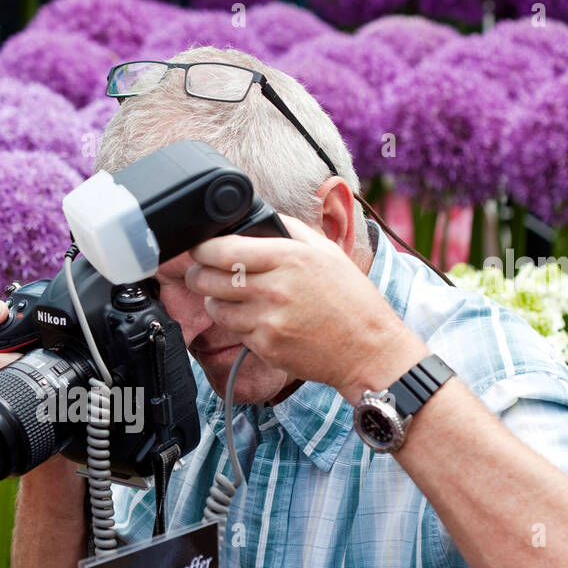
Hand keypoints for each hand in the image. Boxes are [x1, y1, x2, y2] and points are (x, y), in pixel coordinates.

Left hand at [183, 214, 427, 403]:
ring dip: (215, 301)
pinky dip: (239, 325)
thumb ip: (290, 229)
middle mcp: (274, 288)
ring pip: (216, 308)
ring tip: (230, 297)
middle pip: (209, 279)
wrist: (368, 348)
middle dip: (199, 275)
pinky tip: (257, 320)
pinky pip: (235, 332)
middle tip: (201, 273)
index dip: (202, 249)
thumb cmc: (350, 298)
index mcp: (289, 257)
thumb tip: (256, 218)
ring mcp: (268, 320)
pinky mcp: (266, 346)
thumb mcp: (326, 251)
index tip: (199, 248)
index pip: (225, 250)